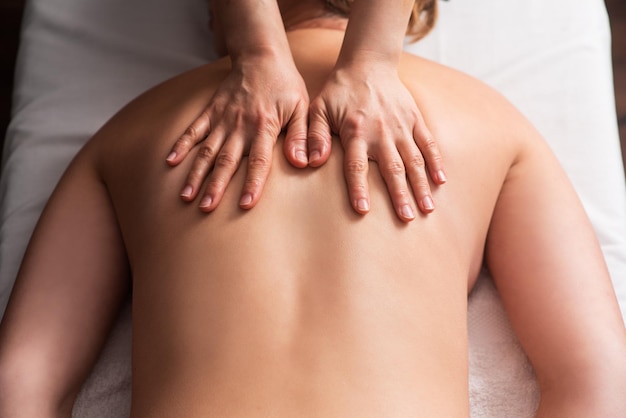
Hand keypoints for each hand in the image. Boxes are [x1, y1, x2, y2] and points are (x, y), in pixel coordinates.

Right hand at [166, 53, 308, 210]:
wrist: (262, 56)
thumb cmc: (286, 85)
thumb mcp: (302, 108)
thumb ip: (302, 136)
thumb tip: (303, 163)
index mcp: (264, 127)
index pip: (259, 161)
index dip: (252, 184)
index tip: (245, 205)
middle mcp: (240, 126)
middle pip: (226, 161)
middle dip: (216, 186)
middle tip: (206, 208)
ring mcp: (223, 119)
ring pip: (207, 151)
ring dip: (196, 174)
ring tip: (186, 196)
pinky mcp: (211, 111)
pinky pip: (194, 130)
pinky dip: (181, 145)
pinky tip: (170, 162)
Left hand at [305, 61, 445, 221]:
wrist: (367, 64)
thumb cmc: (338, 91)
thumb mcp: (318, 110)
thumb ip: (313, 136)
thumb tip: (308, 162)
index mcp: (355, 131)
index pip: (356, 166)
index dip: (359, 189)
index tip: (363, 210)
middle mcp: (381, 131)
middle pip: (392, 169)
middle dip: (400, 195)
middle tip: (407, 218)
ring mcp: (400, 126)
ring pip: (414, 160)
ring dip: (421, 185)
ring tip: (427, 209)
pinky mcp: (414, 119)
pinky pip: (427, 143)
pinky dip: (435, 162)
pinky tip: (441, 181)